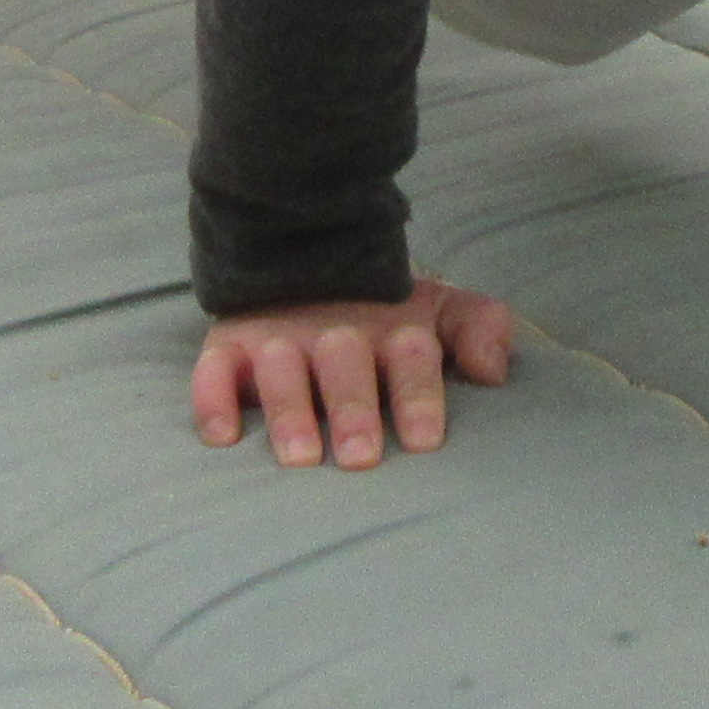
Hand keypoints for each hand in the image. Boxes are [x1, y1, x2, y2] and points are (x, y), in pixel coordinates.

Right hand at [189, 277, 516, 468]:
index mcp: (392, 327)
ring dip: (289, 411)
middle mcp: (334, 332)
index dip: (418, 396)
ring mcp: (278, 337)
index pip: (411, 358)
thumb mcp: (438, 309)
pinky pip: (213, 370)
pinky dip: (213, 399)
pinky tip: (223, 436)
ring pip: (281, 369)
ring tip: (299, 456)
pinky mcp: (228, 344)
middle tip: (360, 456)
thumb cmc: (382, 309)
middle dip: (353, 409)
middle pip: (345, 365)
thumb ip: (477, 330)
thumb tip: (495, 369)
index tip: (423, 440)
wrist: (302, 252)